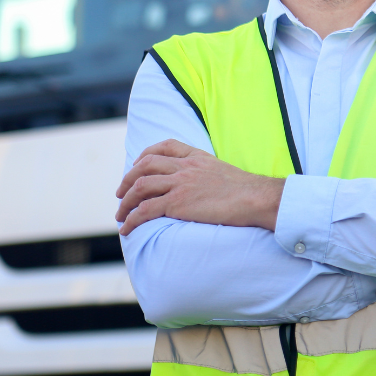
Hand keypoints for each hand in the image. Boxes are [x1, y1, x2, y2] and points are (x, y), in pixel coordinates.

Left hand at [115, 139, 284, 235]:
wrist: (254, 198)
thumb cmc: (246, 191)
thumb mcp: (223, 171)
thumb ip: (207, 172)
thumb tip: (202, 185)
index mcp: (197, 157)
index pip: (165, 147)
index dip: (146, 155)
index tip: (137, 165)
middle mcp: (185, 167)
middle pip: (145, 166)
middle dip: (128, 179)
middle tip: (121, 193)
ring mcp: (180, 184)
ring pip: (141, 187)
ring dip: (125, 201)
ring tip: (120, 214)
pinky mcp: (178, 203)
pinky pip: (145, 210)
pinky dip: (132, 219)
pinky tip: (127, 228)